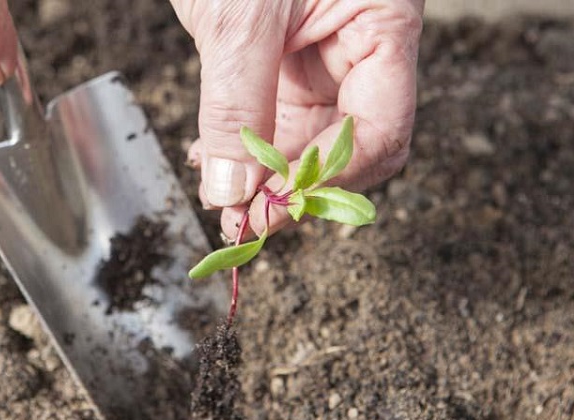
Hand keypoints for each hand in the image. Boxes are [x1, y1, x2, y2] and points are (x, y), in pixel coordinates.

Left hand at [170, 0, 423, 238]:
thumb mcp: (240, 18)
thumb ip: (237, 106)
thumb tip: (233, 193)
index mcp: (383, 23)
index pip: (380, 130)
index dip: (330, 180)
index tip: (275, 211)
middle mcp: (359, 45)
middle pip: (345, 144)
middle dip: (294, 186)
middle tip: (245, 221)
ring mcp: (319, 54)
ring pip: (305, 138)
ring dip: (264, 176)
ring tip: (223, 204)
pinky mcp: (280, 58)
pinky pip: (271, 117)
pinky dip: (242, 146)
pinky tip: (214, 164)